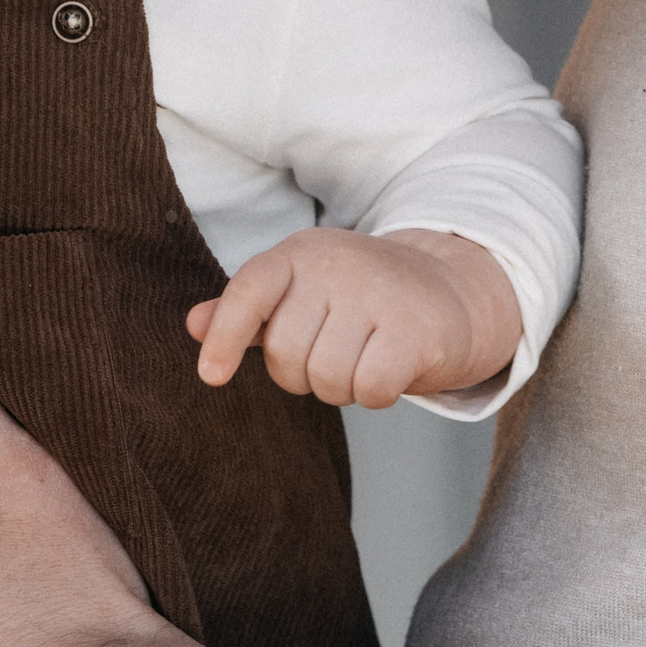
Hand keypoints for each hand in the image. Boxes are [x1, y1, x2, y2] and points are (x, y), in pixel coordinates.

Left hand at [187, 227, 523, 408]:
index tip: (211, 376)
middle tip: (334, 353)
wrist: (452, 290)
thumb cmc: (362, 300)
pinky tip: (391, 369)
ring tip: (365, 356)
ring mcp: (379, 293)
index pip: (249, 290)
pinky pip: (369, 390)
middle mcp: (337, 264)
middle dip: (303, 374)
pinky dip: (377, 394)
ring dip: (343, 387)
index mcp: (300, 252)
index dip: (225, 336)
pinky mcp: (415, 329)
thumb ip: (248, 312)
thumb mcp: (302, 293)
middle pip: (286, 354)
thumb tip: (193, 324)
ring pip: (327, 379)